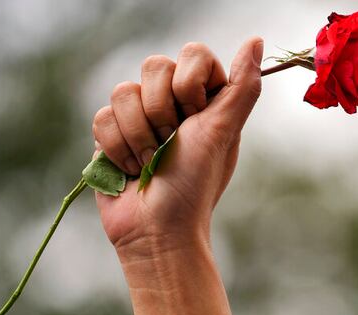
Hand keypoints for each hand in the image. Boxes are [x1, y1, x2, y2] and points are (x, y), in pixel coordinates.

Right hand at [92, 37, 263, 258]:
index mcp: (205, 99)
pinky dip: (117, 150)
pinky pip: (101, 117)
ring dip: (138, 137)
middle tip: (172, 146)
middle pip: (153, 66)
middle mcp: (172, 103)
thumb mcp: (223, 133)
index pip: (193, 54)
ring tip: (150, 164)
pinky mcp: (110, 136)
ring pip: (122, 91)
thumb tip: (256, 41)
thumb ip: (242, 87)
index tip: (195, 120)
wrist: (156, 230)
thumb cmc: (193, 187)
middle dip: (161, 114)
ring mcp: (138, 118)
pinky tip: (130, 170)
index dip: (189, 87)